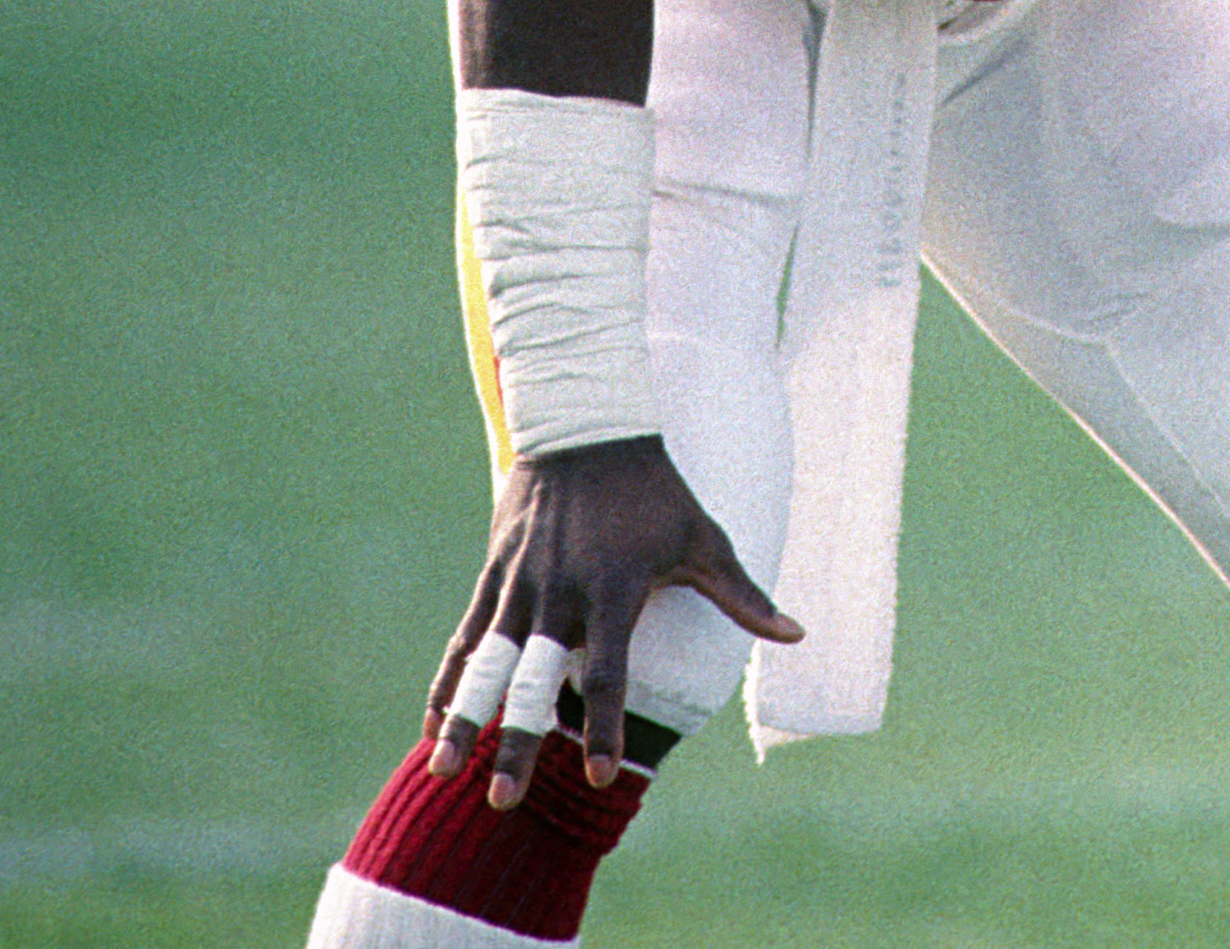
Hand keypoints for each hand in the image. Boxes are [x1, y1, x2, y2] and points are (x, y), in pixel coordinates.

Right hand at [421, 433, 800, 807]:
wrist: (588, 430)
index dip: (603, 726)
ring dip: (465, 719)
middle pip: (533, 681)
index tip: (600, 773)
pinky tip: (433, 722)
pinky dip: (449, 679)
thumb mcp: (703, 538)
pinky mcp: (495, 571)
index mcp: (615, 589)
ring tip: (442, 771)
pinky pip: (466, 635)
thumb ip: (742, 595)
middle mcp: (562, 592)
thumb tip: (796, 634)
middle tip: (503, 800)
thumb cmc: (656, 492)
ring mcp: (521, 583)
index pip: (606, 672)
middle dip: (517, 741)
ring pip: (486, 664)